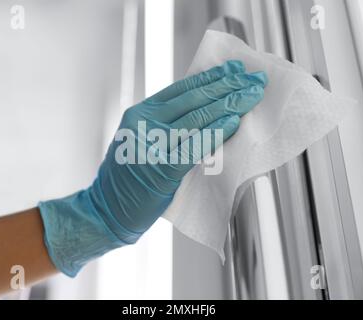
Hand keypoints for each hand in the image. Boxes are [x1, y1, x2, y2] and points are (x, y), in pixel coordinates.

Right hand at [38, 60, 266, 276]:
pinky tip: (234, 122)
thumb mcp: (140, 139)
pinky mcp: (162, 169)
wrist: (108, 209)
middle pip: (193, 99)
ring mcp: (152, 145)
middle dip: (228, 87)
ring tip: (252, 95)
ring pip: (197, 119)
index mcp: (140, 113)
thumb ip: (165, 123)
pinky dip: (216, 132)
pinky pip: (196, 146)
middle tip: (254, 79)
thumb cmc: (128, 177)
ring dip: (229, 105)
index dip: (211, 77)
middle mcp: (144, 123)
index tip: (234, 69)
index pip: (182, 88)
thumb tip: (203, 107)